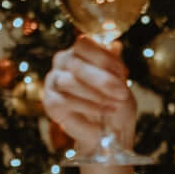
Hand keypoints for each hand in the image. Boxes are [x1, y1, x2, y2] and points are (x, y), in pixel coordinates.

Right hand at [43, 35, 137, 153]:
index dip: (104, 57)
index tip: (124, 73)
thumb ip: (114, 65)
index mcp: (79, 51)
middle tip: (122, 93)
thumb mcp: (120, 82)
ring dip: (96, 95)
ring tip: (115, 106)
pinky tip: (102, 113)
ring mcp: (53, 80)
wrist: (110, 129)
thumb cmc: (115, 100)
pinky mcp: (50, 101)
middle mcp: (63, 62)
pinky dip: (87, 108)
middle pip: (76, 63)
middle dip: (103, 80)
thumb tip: (116, 46)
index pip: (83, 44)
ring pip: (70, 82)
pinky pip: (65, 101)